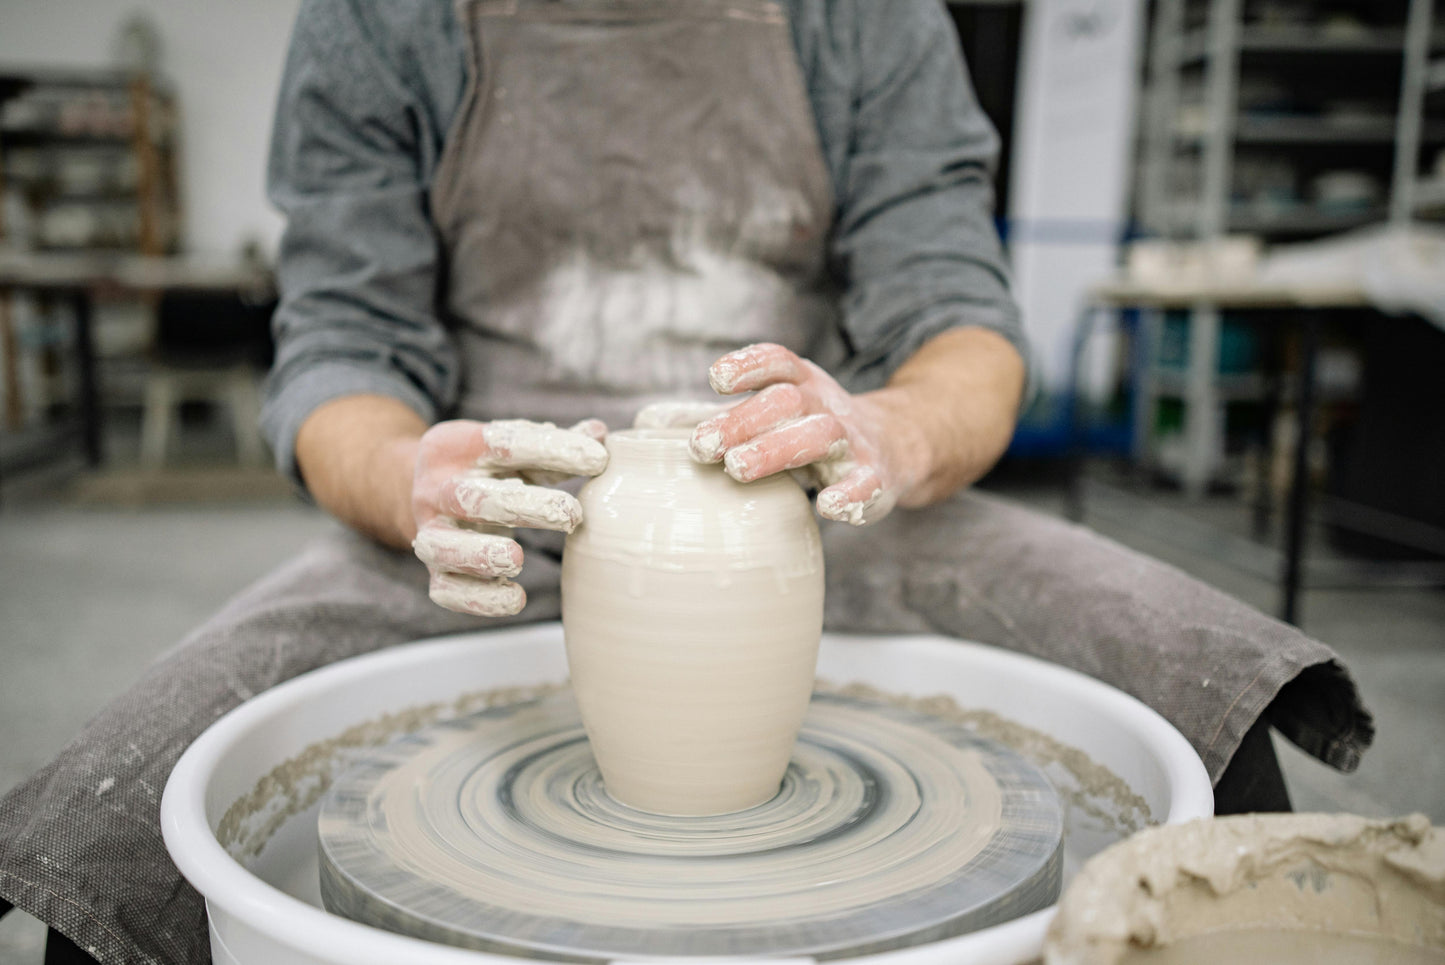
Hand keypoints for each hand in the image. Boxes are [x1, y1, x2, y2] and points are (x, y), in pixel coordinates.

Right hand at [411, 419, 607, 615]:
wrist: (414, 489)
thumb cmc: (482, 469)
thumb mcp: (509, 448)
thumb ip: (552, 445)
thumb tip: (600, 434)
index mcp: (456, 447)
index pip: (501, 442)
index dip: (551, 449)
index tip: (597, 459)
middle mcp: (434, 489)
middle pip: (471, 498)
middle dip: (522, 507)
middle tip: (570, 514)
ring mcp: (429, 532)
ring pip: (442, 547)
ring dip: (480, 555)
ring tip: (517, 559)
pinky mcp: (434, 572)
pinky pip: (446, 591)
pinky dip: (478, 599)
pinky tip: (515, 598)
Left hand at [688, 343, 924, 525]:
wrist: (894, 446)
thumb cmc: (809, 429)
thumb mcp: (770, 413)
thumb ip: (716, 417)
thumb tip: (647, 422)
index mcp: (801, 383)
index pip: (777, 362)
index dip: (748, 365)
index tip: (714, 379)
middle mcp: (826, 404)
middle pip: (786, 401)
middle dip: (742, 420)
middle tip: (701, 446)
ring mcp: (853, 441)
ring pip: (821, 435)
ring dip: (778, 449)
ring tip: (737, 469)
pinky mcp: (875, 478)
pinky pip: (866, 484)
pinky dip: (850, 495)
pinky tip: (828, 506)